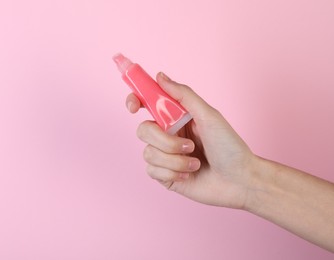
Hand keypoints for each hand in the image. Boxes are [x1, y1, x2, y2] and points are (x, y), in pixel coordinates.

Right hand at [126, 72, 257, 208]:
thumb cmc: (229, 146)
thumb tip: (160, 76)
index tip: (134, 106)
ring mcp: (165, 156)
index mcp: (176, 118)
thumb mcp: (209, 115)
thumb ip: (184, 95)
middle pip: (143, 130)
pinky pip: (152, 171)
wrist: (239, 180)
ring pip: (148, 153)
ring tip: (195, 163)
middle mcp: (168, 135)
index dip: (134, 100)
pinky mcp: (165, 176)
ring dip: (175, 160)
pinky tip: (189, 174)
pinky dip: (173, 172)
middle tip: (189, 146)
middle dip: (165, 140)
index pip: (147, 104)